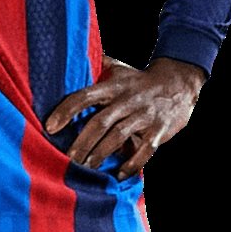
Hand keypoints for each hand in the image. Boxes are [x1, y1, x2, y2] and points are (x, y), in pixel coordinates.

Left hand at [44, 53, 204, 179]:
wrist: (180, 84)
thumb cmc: (141, 81)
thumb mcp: (120, 70)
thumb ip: (97, 67)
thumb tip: (72, 56)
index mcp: (114, 86)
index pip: (85, 96)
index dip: (66, 110)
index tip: (50, 127)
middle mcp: (127, 99)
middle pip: (100, 122)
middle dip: (81, 143)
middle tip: (66, 160)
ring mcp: (144, 115)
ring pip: (118, 137)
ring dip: (100, 155)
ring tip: (85, 170)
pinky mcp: (159, 130)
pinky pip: (145, 150)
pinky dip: (132, 164)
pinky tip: (119, 175)